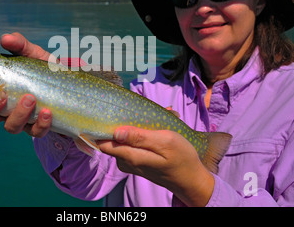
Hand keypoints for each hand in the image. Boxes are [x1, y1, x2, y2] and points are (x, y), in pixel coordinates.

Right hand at [0, 32, 52, 136]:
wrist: (69, 85)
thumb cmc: (42, 68)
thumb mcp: (31, 54)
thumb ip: (19, 45)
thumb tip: (5, 38)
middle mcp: (3, 109)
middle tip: (0, 97)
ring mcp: (21, 120)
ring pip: (10, 127)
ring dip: (18, 114)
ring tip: (30, 98)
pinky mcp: (38, 127)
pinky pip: (35, 132)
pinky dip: (40, 124)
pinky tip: (47, 112)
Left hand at [98, 126, 214, 206]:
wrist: (190, 179)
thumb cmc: (182, 158)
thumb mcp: (165, 142)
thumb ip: (140, 137)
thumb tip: (116, 132)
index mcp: (131, 156)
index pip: (103, 142)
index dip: (106, 126)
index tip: (117, 114)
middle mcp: (125, 161)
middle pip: (113, 138)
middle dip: (127, 123)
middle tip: (147, 116)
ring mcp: (129, 163)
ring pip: (124, 139)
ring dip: (138, 127)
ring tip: (158, 122)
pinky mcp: (135, 162)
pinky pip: (132, 143)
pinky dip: (143, 134)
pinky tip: (158, 129)